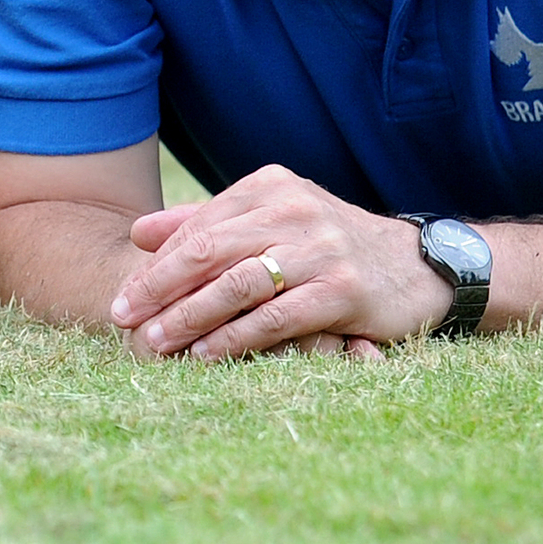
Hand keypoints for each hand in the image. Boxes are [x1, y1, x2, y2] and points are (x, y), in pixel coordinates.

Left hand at [108, 166, 452, 360]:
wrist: (419, 267)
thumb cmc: (330, 247)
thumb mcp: (272, 221)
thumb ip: (207, 223)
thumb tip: (138, 233)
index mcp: (270, 187)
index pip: (199, 228)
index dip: (156, 266)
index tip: (123, 299)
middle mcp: (294, 210)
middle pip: (210, 252)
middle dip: (160, 290)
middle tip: (124, 320)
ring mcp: (321, 249)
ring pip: (238, 285)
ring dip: (190, 318)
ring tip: (156, 344)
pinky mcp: (342, 289)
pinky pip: (276, 317)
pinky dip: (236, 338)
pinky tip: (207, 356)